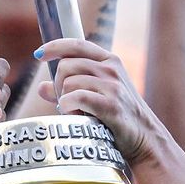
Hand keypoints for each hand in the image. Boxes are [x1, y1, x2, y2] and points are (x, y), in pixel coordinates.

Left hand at [34, 38, 161, 162]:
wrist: (146, 139)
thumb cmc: (118, 117)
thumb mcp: (96, 96)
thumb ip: (70, 89)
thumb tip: (41, 87)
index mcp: (109, 61)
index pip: (77, 44)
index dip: (54, 47)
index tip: (38, 55)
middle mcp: (111, 69)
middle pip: (66, 65)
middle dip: (59, 85)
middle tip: (67, 103)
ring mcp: (113, 86)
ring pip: (68, 83)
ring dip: (65, 100)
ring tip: (78, 113)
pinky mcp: (111, 105)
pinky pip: (76, 98)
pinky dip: (68, 107)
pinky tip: (76, 116)